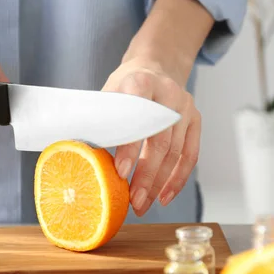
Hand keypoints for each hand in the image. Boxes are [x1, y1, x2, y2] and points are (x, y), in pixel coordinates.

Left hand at [102, 58, 200, 215]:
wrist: (154, 68)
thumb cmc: (124, 87)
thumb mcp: (108, 94)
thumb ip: (99, 120)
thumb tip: (77, 153)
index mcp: (141, 83)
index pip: (138, 119)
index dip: (130, 147)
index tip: (120, 173)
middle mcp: (169, 94)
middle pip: (160, 141)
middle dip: (147, 176)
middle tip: (133, 201)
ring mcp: (186, 107)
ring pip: (176, 152)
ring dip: (159, 183)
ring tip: (143, 205)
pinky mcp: (196, 120)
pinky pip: (191, 155)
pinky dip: (178, 179)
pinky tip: (164, 196)